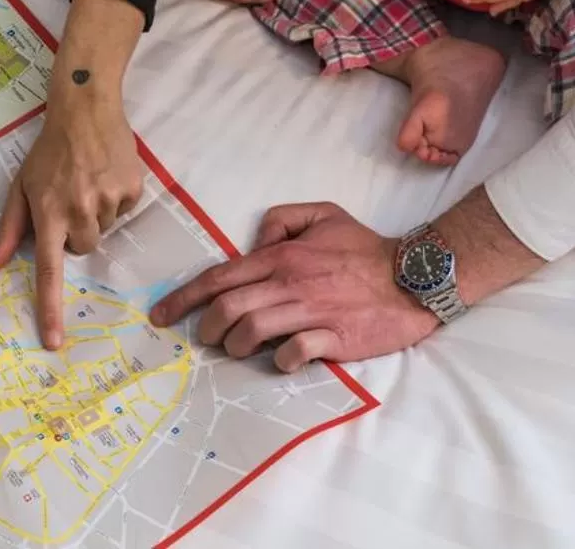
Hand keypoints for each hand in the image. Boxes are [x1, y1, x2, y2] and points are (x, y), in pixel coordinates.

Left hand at [0, 0, 145, 349]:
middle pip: (82, 249)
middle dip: (75, 232)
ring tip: (88, 181)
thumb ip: (9, 229)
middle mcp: (79, 209)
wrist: (85, 108)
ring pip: (104, 231)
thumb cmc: (48, 151)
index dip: (50, 308)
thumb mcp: (20, 187)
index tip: (55, 342)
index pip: (49, 270)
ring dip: (96, 214)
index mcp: (49, 212)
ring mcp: (109, 199)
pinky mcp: (133, 189)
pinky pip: (124, 212)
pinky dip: (116, 199)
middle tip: (70, 200)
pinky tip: (107, 174)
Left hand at [149, 202, 434, 370]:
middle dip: (205, 328)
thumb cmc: (365, 248)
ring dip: (236, 346)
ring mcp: (310, 312)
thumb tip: (255, 239)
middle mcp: (289, 283)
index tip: (161, 316)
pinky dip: (280, 360)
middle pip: (228, 308)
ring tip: (240, 348)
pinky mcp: (333, 338)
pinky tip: (283, 359)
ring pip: (252, 331)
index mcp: (281, 255)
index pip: (219, 277)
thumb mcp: (323, 214)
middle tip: (205, 338)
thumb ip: (283, 218)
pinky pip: (293, 353)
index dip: (183, 298)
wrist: (413, 277)